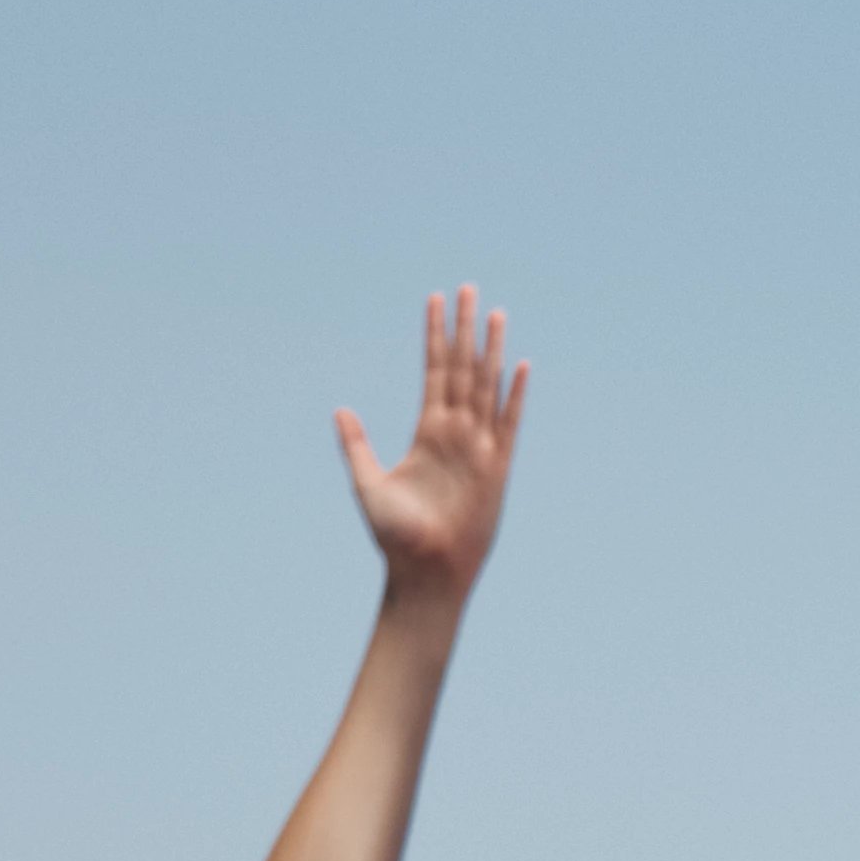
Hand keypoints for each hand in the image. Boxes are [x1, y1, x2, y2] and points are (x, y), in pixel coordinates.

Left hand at [334, 289, 524, 597]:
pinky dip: (514, 394)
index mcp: (428, 433)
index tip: (435, 301)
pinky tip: (519, 365)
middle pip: (462, 368)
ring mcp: (479, 447)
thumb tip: (340, 408)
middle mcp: (456, 433)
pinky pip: (508, 423)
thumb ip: (357, 444)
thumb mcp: (368, 483)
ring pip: (485, 385)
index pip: (434, 372)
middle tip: (468, 289)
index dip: (434, 336)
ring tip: (493, 313)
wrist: (426, 571)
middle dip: (464, 328)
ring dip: (489, 349)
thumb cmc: (397, 536)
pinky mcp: (497, 467)